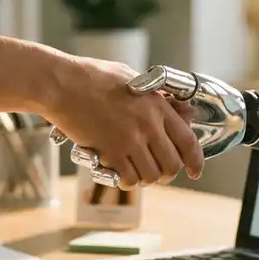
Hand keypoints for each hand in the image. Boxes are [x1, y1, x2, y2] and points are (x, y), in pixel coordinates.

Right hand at [44, 56, 203, 189]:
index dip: (196, 161)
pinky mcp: (109, 153)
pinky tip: (121, 174)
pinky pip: (129, 179)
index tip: (195, 171)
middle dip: (168, 173)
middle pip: (172, 164)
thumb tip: (176, 109)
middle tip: (159, 172)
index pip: (188, 142)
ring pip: (151, 175)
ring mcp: (129, 141)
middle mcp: (148, 126)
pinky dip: (128, 182)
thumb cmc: (93, 78)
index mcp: (157, 106)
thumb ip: (156, 96)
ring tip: (138, 172)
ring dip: (147, 178)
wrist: (63, 85)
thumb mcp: (133, 78)